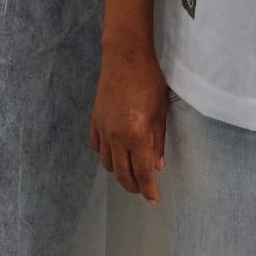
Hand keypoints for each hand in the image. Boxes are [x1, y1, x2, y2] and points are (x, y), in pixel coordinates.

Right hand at [90, 47, 168, 203]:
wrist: (125, 56)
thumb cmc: (149, 80)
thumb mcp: (161, 111)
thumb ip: (158, 141)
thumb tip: (157, 167)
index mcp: (136, 134)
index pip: (142, 173)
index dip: (149, 190)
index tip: (155, 199)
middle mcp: (116, 136)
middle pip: (122, 174)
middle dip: (134, 186)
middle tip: (144, 188)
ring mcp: (102, 129)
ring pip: (108, 164)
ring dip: (120, 172)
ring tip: (131, 170)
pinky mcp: (94, 120)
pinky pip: (97, 148)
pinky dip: (106, 156)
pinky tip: (115, 153)